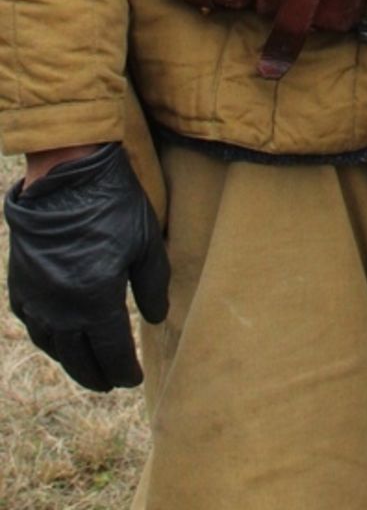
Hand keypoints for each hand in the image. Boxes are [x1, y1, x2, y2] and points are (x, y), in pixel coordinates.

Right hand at [5, 142, 168, 391]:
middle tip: (109, 383)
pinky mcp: (19, 282)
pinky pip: (31, 322)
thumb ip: (153, 286)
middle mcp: (61, 308)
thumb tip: (157, 318)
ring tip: (85, 366)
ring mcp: (36, 297)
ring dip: (70, 360)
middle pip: (78, 358)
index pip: (111, 353)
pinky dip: (46, 336)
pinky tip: (56, 336)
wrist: (66, 173)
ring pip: (52, 345)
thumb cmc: (113, 203)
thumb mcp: (146, 242)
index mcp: (96, 301)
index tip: (133, 379)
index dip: (123, 370)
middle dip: (96, 375)